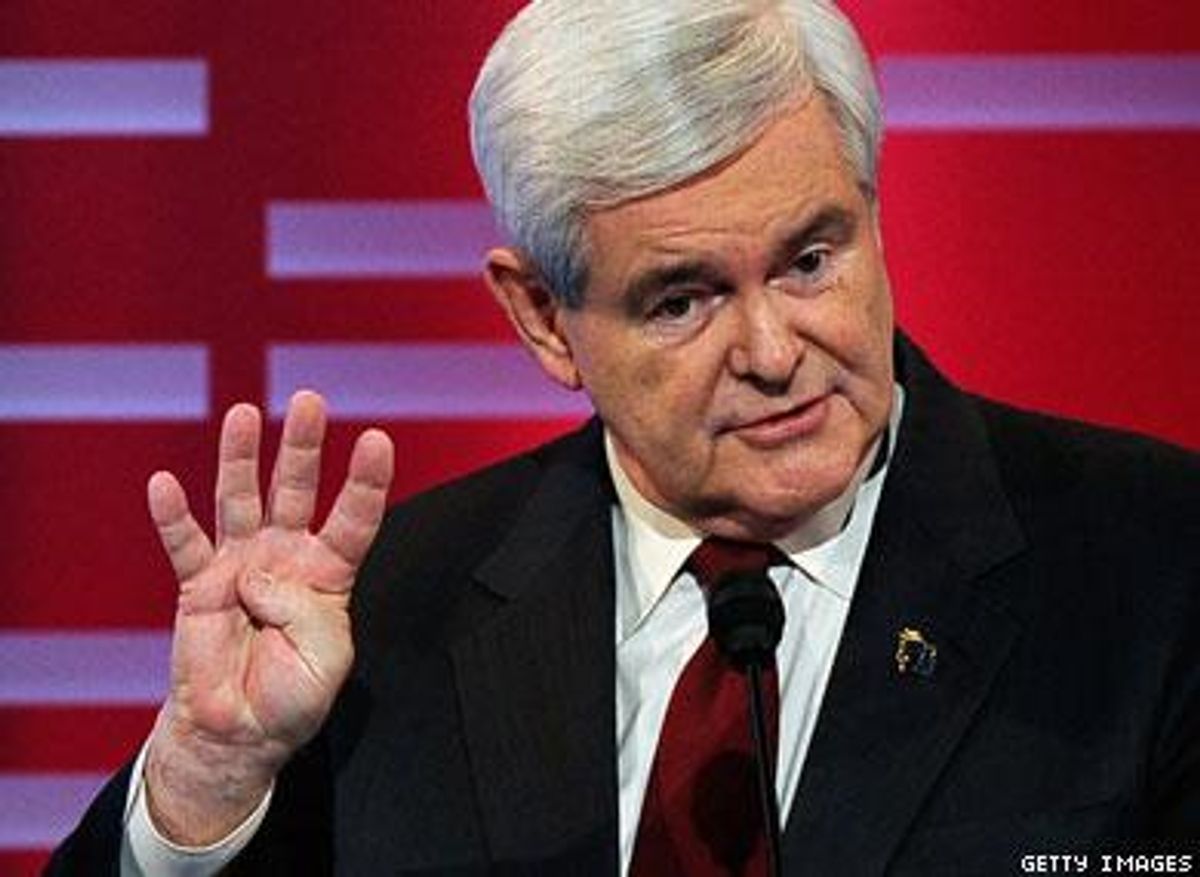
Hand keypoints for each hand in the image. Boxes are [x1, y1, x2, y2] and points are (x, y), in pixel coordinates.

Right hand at [143, 391, 392, 843]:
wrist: (239, 733)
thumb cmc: (291, 697)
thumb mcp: (325, 661)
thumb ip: (303, 614)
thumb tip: (256, 576)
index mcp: (327, 574)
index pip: (354, 519)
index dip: (366, 481)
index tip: (377, 438)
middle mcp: (284, 557)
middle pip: (296, 490)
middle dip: (302, 446)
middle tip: (309, 400)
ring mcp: (240, 564)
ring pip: (240, 500)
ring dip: (241, 458)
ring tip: (245, 414)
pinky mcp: (197, 584)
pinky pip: (184, 544)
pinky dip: (172, 516)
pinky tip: (163, 484)